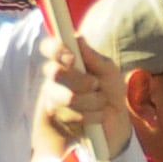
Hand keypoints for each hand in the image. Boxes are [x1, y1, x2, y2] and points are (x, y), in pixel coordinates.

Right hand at [39, 36, 132, 159]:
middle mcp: (54, 77)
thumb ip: (94, 58)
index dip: (56, 50)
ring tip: (101, 102)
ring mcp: (51, 98)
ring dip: (93, 101)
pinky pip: (72, 115)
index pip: (48, 48)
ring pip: (67, 97)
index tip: (72, 58)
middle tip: (95, 85)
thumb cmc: (109, 91)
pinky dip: (92, 116)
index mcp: (65, 61)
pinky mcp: (56, 119)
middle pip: (55, 72)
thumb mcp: (109, 72)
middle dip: (81, 81)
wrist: (114, 123)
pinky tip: (96, 117)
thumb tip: (77, 38)